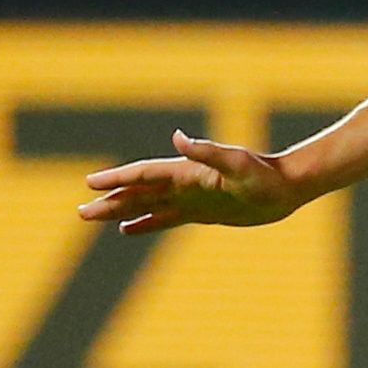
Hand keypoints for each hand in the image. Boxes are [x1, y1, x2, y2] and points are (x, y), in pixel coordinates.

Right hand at [78, 132, 303, 233]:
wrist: (286, 187)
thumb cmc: (265, 174)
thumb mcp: (237, 164)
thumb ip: (207, 151)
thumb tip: (177, 137)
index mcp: (187, 170)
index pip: (145, 175)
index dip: (118, 179)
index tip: (92, 183)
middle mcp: (184, 183)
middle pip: (138, 192)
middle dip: (110, 200)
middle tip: (81, 211)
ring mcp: (190, 198)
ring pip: (146, 205)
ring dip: (120, 211)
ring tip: (92, 217)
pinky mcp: (201, 212)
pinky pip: (165, 218)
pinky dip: (145, 223)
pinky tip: (127, 230)